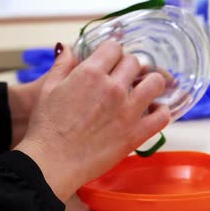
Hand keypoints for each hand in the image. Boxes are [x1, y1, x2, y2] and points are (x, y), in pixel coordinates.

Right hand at [15, 41, 169, 201]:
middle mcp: (113, 88)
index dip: (112, 53)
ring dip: (151, 83)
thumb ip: (62, 65)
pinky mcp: (135, 133)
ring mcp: (127, 110)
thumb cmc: (47, 127)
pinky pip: (162, 116)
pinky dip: (161, 111)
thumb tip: (66, 48)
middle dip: (129, 67)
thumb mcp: (48, 88)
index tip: (111, 62)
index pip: (114, 48)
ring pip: (156, 83)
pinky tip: (153, 112)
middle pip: (135, 62)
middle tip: (124, 78)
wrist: (52, 162)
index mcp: (90, 73)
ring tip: (144, 90)